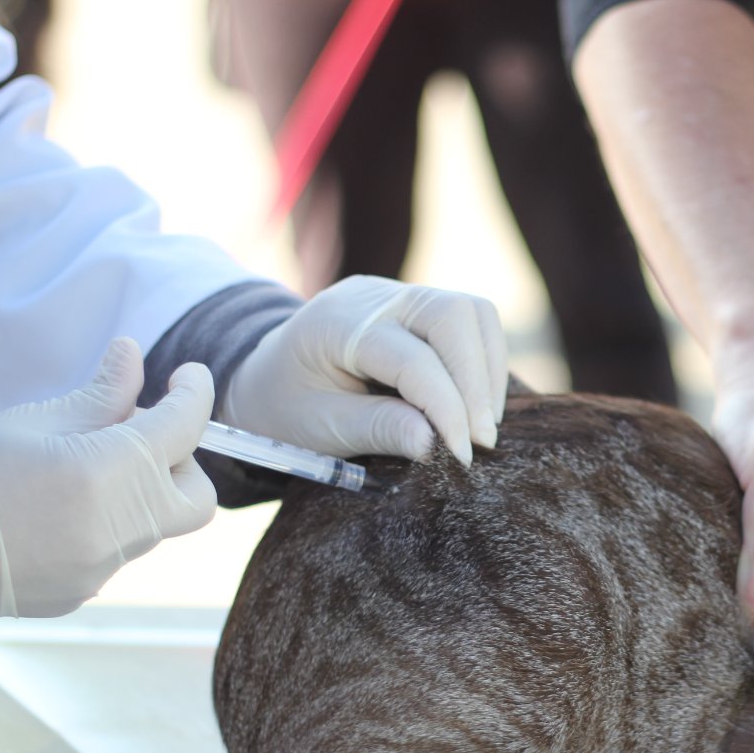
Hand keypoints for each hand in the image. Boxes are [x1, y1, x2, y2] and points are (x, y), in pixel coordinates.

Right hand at [0, 338, 214, 650]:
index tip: (188, 376)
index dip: (194, 393)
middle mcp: (114, 532)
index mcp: (102, 476)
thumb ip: (99, 395)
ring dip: (140, 489)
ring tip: (80, 464)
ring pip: (156, 524)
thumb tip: (135, 357)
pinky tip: (55, 506)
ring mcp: (100, 572)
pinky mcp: (82, 594)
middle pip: (196, 495)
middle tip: (138, 430)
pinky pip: (118, 550)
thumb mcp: (29, 421)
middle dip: (180, 458)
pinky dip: (107, 521)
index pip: (183, 428)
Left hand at [220, 275, 507, 464]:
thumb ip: (377, 429)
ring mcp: (400, 296)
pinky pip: (473, 324)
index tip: (463, 456)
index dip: (447, 409)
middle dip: (476, 382)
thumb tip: (434, 443)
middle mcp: (374, 297)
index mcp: (338, 324)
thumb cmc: (286, 407)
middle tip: (481, 441)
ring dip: (487, 372)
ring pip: (473, 313)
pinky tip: (474, 408)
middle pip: (454, 315)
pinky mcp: (420, 308)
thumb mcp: (320, 427)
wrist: (266, 379)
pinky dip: (484, 365)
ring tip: (480, 427)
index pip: (414, 359)